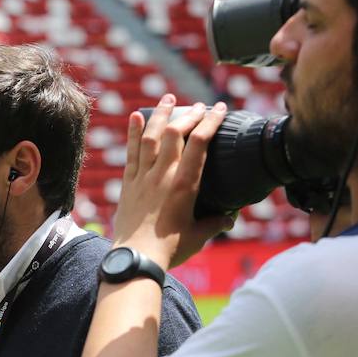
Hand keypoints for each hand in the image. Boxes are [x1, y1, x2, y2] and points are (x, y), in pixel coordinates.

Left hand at [111, 95, 232, 268]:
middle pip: (175, 132)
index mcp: (185, 183)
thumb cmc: (170, 249)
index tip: (218, 108)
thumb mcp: (198, 235)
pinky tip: (136, 116)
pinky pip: (130, 153)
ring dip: (160, 115)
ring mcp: (143, 177)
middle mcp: (163, 174)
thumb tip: (229, 217)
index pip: (200, 142)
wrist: (135, 258)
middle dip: (188, 114)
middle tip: (197, 105)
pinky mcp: (128, 184)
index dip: (210, 121)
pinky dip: (133, 133)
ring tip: (167, 99)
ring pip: (151, 137)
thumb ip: (215, 222)